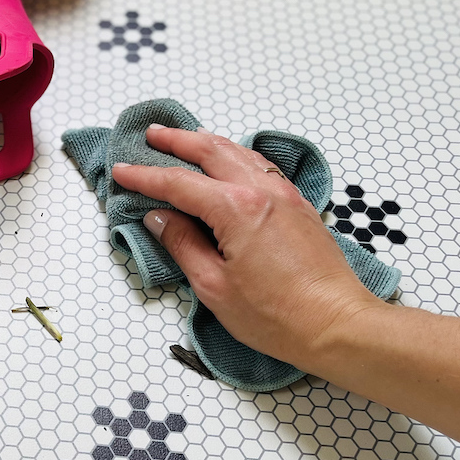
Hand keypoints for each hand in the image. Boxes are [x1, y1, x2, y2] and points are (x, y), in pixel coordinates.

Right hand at [111, 125, 384, 373]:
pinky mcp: (299, 207)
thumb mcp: (214, 286)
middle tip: (152, 134)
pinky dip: (237, 156)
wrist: (337, 324)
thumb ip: (183, 245)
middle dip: (178, 141)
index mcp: (236, 209)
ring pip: (240, 153)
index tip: (122, 170)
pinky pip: (261, 167)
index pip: (179, 184)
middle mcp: (262, 191)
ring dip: (208, 143)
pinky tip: (230, 161)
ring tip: (186, 138)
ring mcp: (285, 196)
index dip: (145, 177)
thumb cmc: (276, 315)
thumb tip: (161, 218)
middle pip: (212, 152)